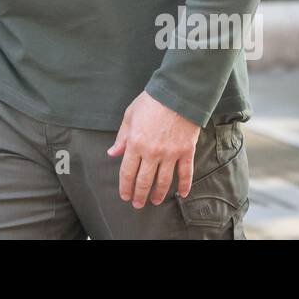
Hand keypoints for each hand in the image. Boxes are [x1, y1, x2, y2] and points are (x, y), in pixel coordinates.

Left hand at [106, 91, 200, 206]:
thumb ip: (121, 138)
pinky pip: (186, 173)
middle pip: (144, 180)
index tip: (125, 195)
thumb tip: (112, 153)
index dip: (125, 186)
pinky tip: (182, 194)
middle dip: (139, 195)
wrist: (177, 93)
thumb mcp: (129, 116)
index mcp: (135, 143)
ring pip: (164, 181)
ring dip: (159, 194)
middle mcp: (152, 152)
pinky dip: (185, 185)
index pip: (127, 172)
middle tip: (138, 204)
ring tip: (155, 201)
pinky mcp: (186, 151)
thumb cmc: (151, 102)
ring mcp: (171, 154)